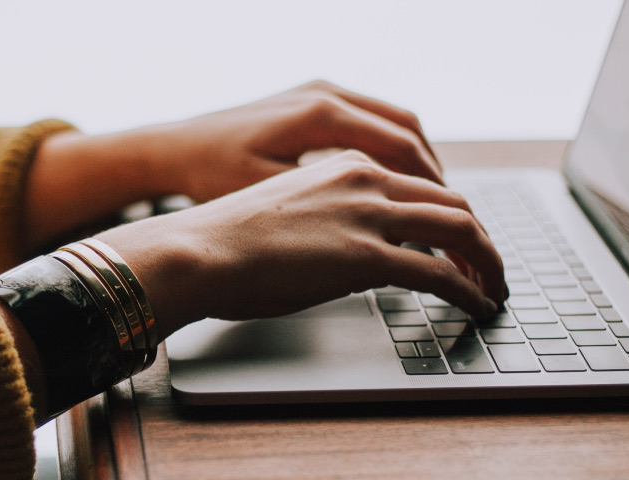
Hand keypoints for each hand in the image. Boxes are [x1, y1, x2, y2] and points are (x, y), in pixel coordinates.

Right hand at [96, 151, 505, 335]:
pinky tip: (477, 306)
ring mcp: (369, 215)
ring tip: (493, 289)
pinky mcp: (367, 256)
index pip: (420, 184)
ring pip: (461, 230)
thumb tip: (350, 256)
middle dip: (480, 239)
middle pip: (452, 202)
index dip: (450, 215)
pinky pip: (441, 273)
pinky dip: (470, 290)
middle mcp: (365, 179)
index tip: (459, 242)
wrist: (197, 250)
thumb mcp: (288, 212)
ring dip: (487, 263)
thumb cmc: (225, 241)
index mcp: (345, 164)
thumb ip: (329, 220)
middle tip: (489, 268)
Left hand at [138, 80, 442, 202]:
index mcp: (321, 115)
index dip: (433, 191)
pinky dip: (393, 152)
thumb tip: (385, 238)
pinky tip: (396, 186)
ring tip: (434, 206)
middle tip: (456, 220)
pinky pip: (371, 121)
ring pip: (395, 123)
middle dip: (437, 179)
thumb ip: (330, 212)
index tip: (452, 224)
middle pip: (409, 132)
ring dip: (419, 163)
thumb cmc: (210, 177)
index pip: (403, 150)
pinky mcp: (311, 101)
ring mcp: (320, 93)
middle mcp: (326, 95)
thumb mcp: (271, 199)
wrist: (172, 149)